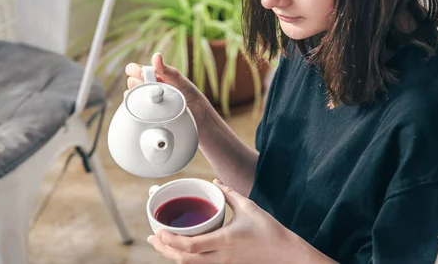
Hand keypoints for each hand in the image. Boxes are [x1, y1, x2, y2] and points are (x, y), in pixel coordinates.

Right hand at [125, 52, 211, 128]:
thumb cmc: (188, 92)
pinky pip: (135, 109)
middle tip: (151, 87)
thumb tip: (156, 56)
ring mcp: (146, 99)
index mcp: (152, 74)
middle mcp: (147, 85)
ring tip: (153, 98)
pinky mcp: (147, 112)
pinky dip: (138, 108)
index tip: (140, 73)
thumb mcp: (177, 79)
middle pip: (131, 82)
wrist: (197, 112)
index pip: (133, 69)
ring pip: (131, 96)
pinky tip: (148, 108)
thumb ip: (166, 69)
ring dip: (138, 96)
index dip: (133, 70)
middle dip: (138, 84)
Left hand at [147, 180, 305, 263]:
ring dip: (173, 256)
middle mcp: (221, 257)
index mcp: (224, 241)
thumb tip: (214, 182)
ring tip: (161, 244)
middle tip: (152, 237)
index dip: (170, 241)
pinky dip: (186, 260)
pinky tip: (181, 251)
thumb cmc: (269, 231)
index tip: (158, 230)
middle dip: (164, 250)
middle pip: (184, 260)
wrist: (284, 255)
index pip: (190, 246)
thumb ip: (228, 193)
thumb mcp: (248, 207)